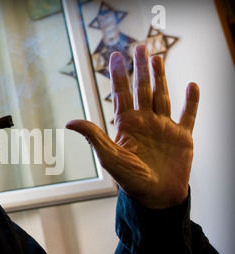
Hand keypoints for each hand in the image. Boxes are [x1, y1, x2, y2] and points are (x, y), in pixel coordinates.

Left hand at [66, 45, 198, 208]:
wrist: (156, 198)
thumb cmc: (131, 180)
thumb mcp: (109, 157)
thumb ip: (93, 137)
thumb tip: (70, 122)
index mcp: (127, 125)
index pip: (121, 94)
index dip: (119, 75)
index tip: (116, 55)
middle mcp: (145, 122)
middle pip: (142, 89)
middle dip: (141, 69)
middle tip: (139, 47)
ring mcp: (164, 128)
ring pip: (162, 96)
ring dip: (161, 77)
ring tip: (157, 58)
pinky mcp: (183, 137)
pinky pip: (188, 115)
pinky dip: (192, 102)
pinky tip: (192, 85)